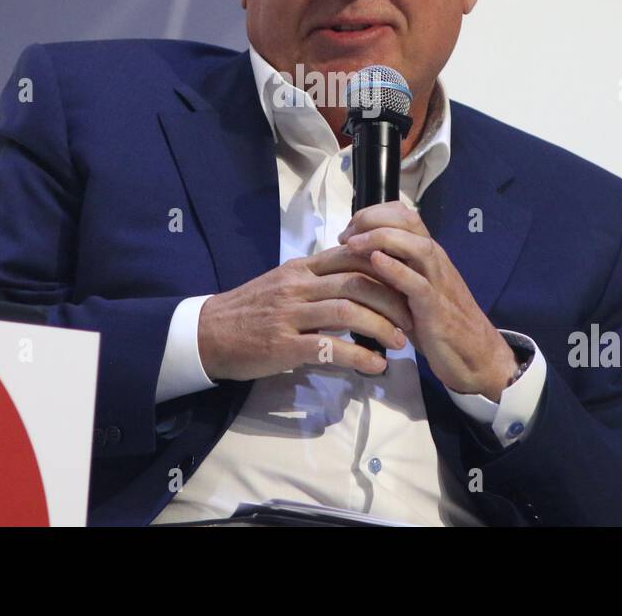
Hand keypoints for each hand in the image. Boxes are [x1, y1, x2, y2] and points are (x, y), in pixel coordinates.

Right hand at [198, 247, 415, 381]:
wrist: (208, 333)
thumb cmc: (250, 310)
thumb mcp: (284, 283)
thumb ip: (318, 279)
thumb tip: (358, 281)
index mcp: (301, 268)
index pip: (352, 256)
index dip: (385, 267)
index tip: (407, 283)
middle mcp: (298, 285)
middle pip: (357, 282)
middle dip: (392, 299)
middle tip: (413, 318)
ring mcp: (290, 315)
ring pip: (347, 311)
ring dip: (380, 327)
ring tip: (400, 343)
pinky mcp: (283, 345)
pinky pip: (328, 348)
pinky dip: (358, 357)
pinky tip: (375, 366)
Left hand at [338, 201, 517, 400]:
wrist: (475, 354)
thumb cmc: (437, 322)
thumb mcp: (413, 290)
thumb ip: (394, 272)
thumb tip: (359, 259)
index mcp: (428, 255)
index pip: (404, 215)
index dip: (373, 214)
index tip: (349, 229)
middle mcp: (434, 261)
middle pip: (408, 221)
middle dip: (373, 219)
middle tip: (346, 236)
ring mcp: (437, 283)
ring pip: (416, 246)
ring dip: (382, 238)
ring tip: (354, 244)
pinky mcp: (436, 309)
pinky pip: (419, 284)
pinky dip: (397, 270)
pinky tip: (376, 262)